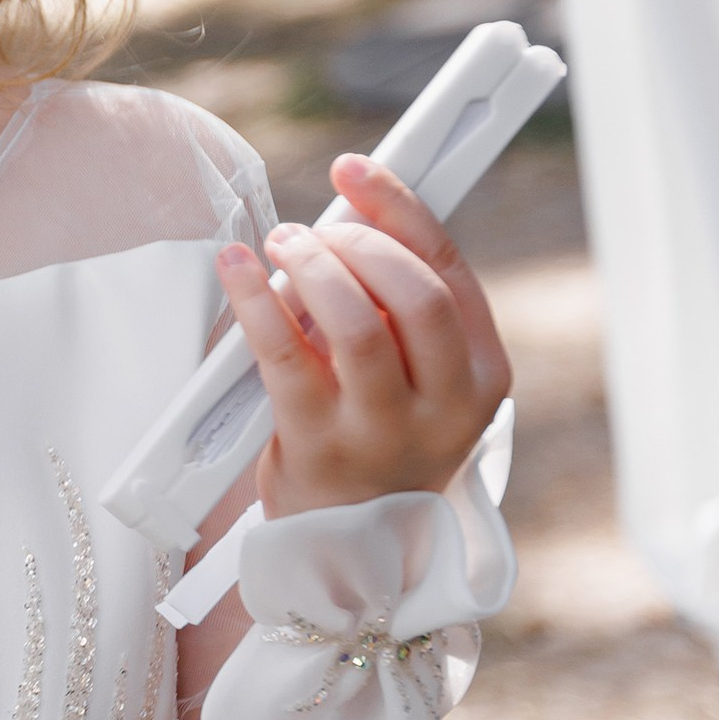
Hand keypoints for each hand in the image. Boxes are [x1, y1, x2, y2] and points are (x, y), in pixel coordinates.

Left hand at [215, 154, 511, 520]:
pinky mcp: (317, 446)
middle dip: (359, 241)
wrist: (346, 550)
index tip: (357, 169)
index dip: (402, 209)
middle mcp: (444, 408)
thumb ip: (396, 307)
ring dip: (313, 266)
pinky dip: (256, 297)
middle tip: (317, 229)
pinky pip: (284, 354)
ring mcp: (382, 432)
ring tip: (283, 244)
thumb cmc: (375, 441)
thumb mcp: (417, 379)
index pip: (449, 272)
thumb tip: (348, 213)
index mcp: (482, 378)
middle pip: (415, 295)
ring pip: (357, 323)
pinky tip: (236, 266)